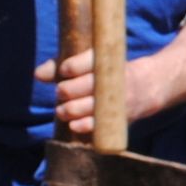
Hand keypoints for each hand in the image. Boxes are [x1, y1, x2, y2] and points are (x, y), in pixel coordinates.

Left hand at [34, 46, 172, 137]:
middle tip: (62, 92)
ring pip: (86, 106)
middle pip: (81, 86)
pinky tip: (74, 125)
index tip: (65, 71)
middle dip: (65, 90)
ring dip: (69, 110)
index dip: (69, 68)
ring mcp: (117, 100)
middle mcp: (112, 80)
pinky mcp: (120, 118)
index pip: (84, 62)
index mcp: (107, 60)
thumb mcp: (91, 63)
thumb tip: (37, 75)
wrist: (148, 86)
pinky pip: (98, 125)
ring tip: (62, 110)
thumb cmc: (109, 73)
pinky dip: (83, 125)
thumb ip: (60, 67)